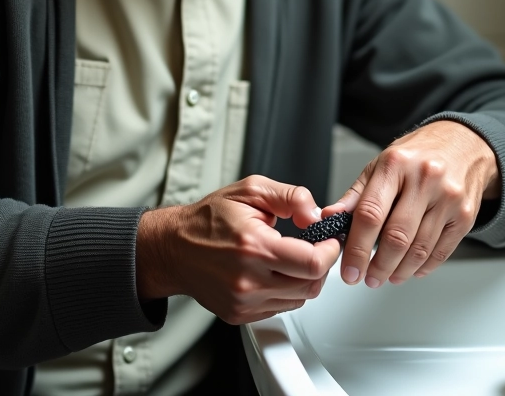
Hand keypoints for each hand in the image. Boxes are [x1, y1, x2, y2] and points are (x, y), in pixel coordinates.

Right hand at [135, 176, 342, 323]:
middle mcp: (248, 280)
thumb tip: (315, 215)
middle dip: (321, 265)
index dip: (330, 251)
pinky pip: (280, 308)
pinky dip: (285, 291)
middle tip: (315, 248)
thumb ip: (291, 197)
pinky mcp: (239, 315)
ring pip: (298, 299)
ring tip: (291, 258)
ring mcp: (242, 302)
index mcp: (254, 246)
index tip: (329, 241)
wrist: (174, 247)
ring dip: (304, 279)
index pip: (312, 263)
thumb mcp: (251, 190)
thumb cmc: (209, 219)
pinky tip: (274, 273)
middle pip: (310, 285)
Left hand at [328, 120, 500, 288]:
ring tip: (387, 276)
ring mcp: (448, 198)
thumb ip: (356, 195)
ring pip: (419, 249)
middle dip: (378, 266)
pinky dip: (423, 267)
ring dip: (399, 271)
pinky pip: (441, 251)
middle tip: (367, 279)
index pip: (370, 214)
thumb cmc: (417, 156)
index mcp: (396, 165)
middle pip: (396, 237)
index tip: (349, 269)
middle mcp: (425, 179)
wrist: (463, 143)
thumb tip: (330, 218)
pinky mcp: (465, 215)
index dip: (357, 248)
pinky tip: (411, 269)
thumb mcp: (381, 164)